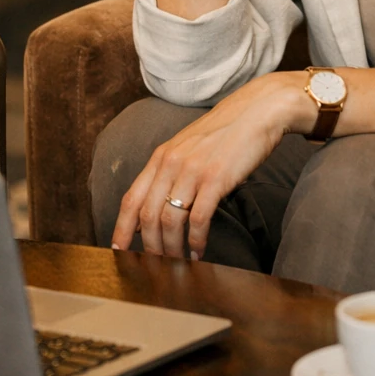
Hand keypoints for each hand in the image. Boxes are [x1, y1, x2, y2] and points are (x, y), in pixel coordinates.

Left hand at [111, 72, 308, 260]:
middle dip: (149, 246)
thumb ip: (170, 172)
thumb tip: (157, 208)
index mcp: (161, 156)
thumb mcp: (188, 147)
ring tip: (178, 262)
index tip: (117, 250)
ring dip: (172, 248)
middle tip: (155, 265)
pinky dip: (196, 240)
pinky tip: (199, 249)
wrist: (257, 111)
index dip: (121, 228)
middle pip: (147, 215)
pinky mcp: (215, 178)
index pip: (131, 199)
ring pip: (170, 220)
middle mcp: (171, 163)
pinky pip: (198, 219)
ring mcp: (192, 170)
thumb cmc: (225, 132)